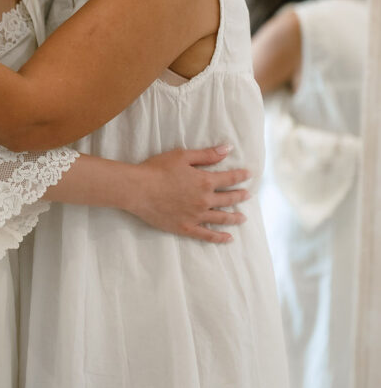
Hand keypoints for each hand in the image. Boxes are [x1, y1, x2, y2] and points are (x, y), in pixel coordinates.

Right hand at [130, 144, 249, 242]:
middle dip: (240, 196)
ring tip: (243, 218)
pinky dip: (219, 237)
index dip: (240, 176)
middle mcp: (205, 200)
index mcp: (205, 181)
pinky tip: (228, 238)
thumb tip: (227, 148)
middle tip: (248, 195)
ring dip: (234, 217)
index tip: (249, 174)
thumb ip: (207, 155)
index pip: (229, 178)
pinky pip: (207, 235)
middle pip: (228, 199)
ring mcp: (196, 216)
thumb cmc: (158, 169)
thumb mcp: (182, 156)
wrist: (138, 189)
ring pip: (222, 218)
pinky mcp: (186, 228)